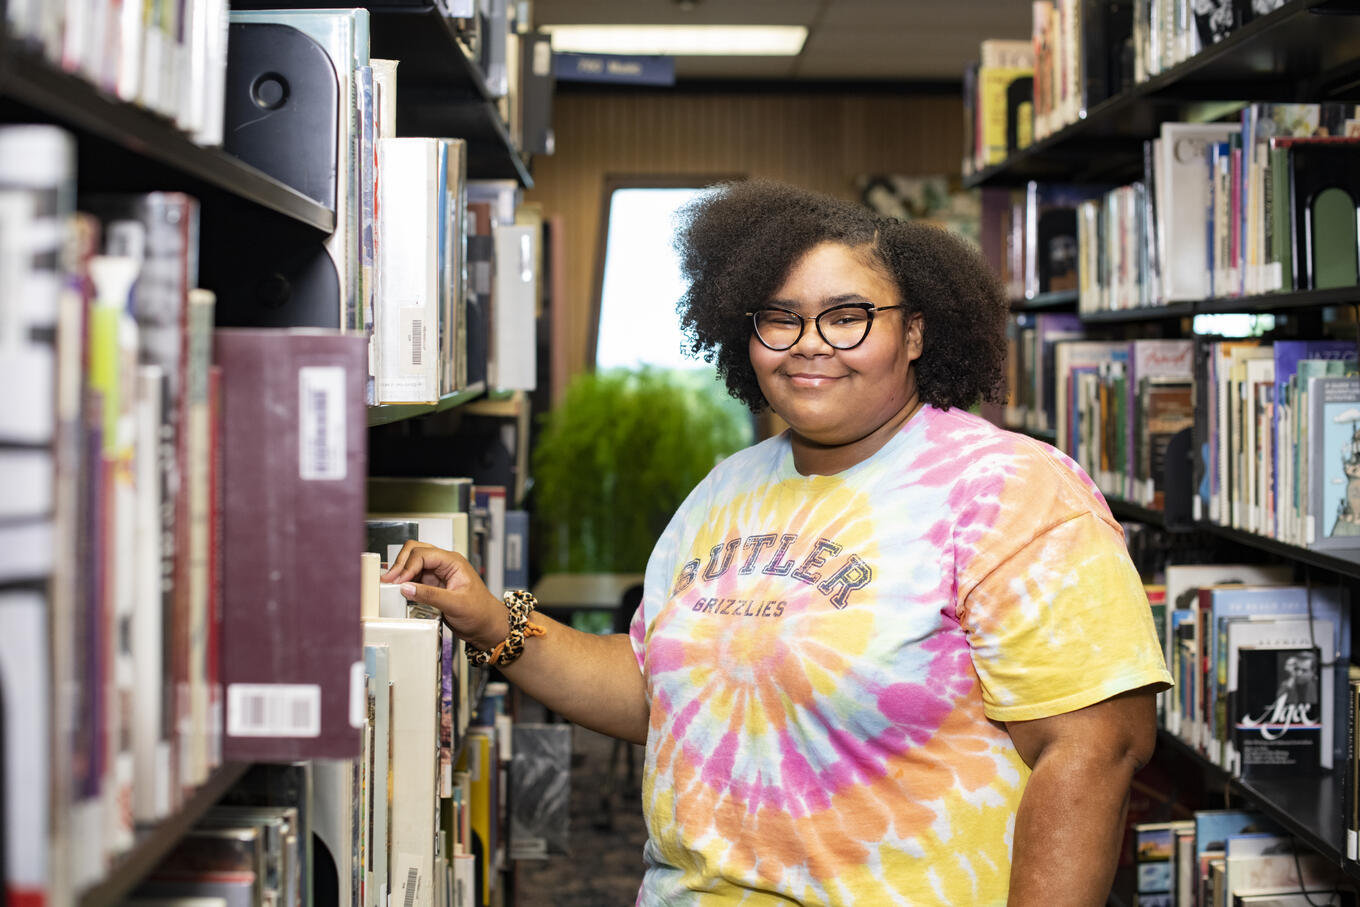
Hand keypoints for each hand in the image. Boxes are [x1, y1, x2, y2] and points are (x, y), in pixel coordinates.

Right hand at [380, 540, 507, 649]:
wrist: (487, 627)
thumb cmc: (480, 612)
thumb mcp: (455, 604)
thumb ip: (429, 595)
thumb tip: (406, 587)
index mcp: (453, 562)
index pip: (423, 554)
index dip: (407, 566)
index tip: (397, 582)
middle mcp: (444, 564)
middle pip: (416, 551)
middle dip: (401, 564)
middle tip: (388, 579)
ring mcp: (438, 574)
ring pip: (413, 563)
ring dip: (401, 571)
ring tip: (390, 584)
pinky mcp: (433, 585)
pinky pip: (414, 577)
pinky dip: (405, 581)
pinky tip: (399, 590)